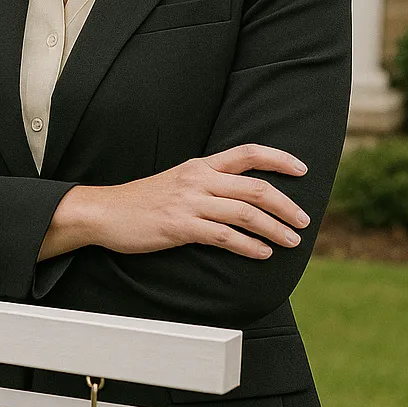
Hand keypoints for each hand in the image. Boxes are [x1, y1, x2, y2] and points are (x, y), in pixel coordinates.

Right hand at [40, 144, 310, 262]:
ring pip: (244, 213)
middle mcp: (198, 179)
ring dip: (274, 228)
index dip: (278, 159)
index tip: (303, 169)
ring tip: (291, 241)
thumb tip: (239, 198)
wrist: (104, 212)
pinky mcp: (180, 226)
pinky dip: (248, 245)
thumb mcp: (177, 182)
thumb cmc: (141, 201)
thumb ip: (207, 185)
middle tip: (304, 220)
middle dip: (285, 204)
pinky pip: (223, 235)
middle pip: (254, 187)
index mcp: (200, 165)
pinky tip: (262, 253)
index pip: (247, 152)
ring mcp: (189, 202)